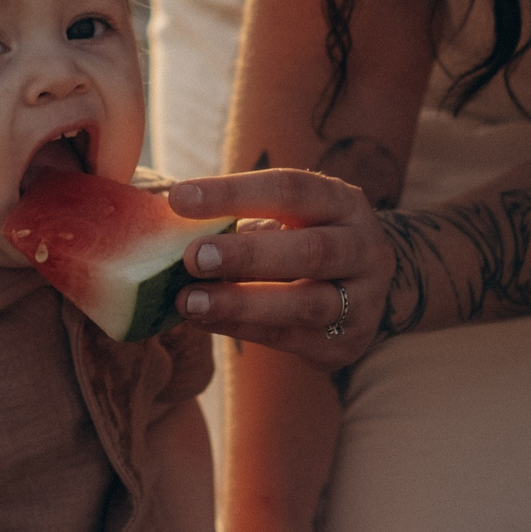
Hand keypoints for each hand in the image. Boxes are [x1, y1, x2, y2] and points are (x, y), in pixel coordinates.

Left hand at [169, 170, 396, 368]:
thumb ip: (241, 220)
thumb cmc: (303, 240)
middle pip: (310, 251)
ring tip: (190, 301)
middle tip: (193, 257)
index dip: (233, 193)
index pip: (291, 189)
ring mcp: (362, 299)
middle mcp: (364, 248)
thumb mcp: (287, 218)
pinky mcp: (346, 341)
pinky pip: (289, 337)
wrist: (362, 290)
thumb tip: (166, 224)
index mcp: (343, 202)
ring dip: (241, 302)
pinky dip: (241, 328)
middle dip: (247, 255)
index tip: (179, 199)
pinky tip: (203, 320)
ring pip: (304, 304)